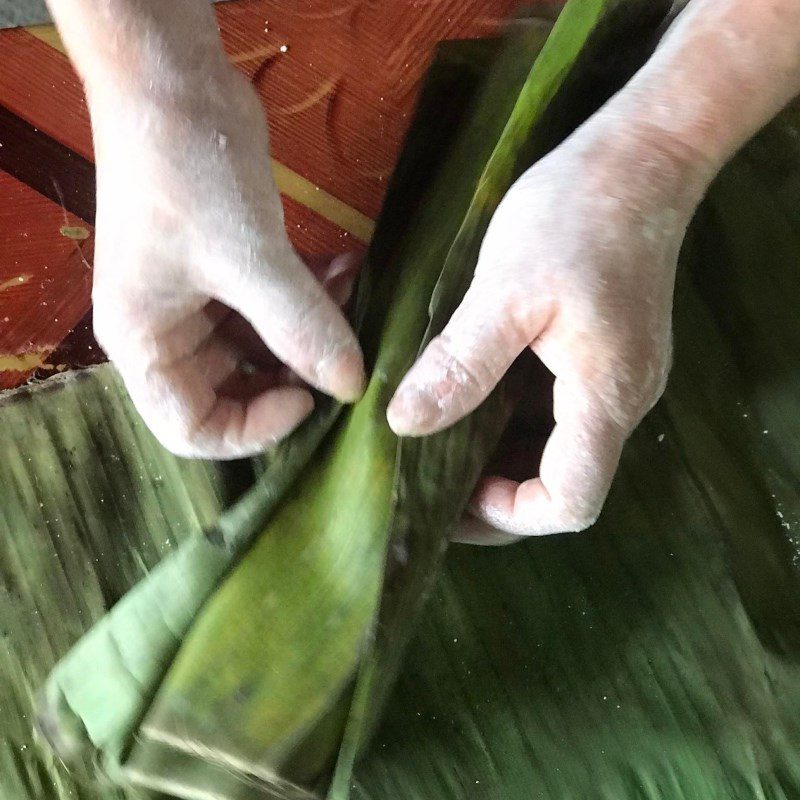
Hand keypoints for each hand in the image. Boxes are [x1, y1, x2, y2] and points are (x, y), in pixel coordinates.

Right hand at [89, 65, 364, 458]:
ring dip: (314, 331)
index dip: (254, 428)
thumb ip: (300, 327)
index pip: (193, 430)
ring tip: (353, 296)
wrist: (174, 82)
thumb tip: (351, 385)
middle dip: (295, 376)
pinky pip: (279, 307)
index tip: (308, 398)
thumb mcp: (246, 258)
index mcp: (147, 347)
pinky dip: (314, 297)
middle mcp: (171, 335)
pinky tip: (349, 269)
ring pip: (267, 349)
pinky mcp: (234, 271)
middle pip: (237, 392)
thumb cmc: (188, 175)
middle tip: (345, 352)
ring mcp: (202, 302)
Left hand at [388, 122, 706, 539]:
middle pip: (562, 483)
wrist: (639, 158)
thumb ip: (460, 364)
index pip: (571, 500)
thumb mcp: (506, 291)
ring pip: (557, 448)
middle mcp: (621, 399)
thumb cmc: (577, 215)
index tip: (454, 495)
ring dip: (500, 457)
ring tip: (438, 444)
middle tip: (429, 482)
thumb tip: (406, 424)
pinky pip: (557, 411)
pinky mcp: (603, 354)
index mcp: (605, 395)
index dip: (511, 513)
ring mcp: (616, 377)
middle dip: (496, 494)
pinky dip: (512, 421)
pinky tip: (469, 399)